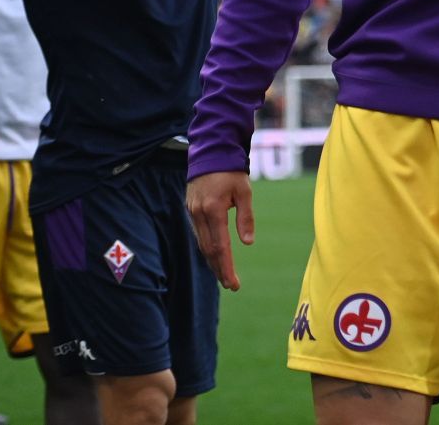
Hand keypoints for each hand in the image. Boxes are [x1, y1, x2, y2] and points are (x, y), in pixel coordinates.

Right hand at [186, 172, 254, 290]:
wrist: (210, 153)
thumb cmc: (231, 171)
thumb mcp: (244, 192)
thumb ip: (246, 217)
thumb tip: (248, 243)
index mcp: (214, 210)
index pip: (220, 246)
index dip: (226, 267)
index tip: (233, 283)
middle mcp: (200, 214)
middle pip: (209, 250)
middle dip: (219, 269)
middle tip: (231, 285)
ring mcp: (192, 212)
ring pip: (202, 244)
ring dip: (212, 261)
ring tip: (224, 275)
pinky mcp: (191, 210)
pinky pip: (198, 234)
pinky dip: (207, 247)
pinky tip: (214, 255)